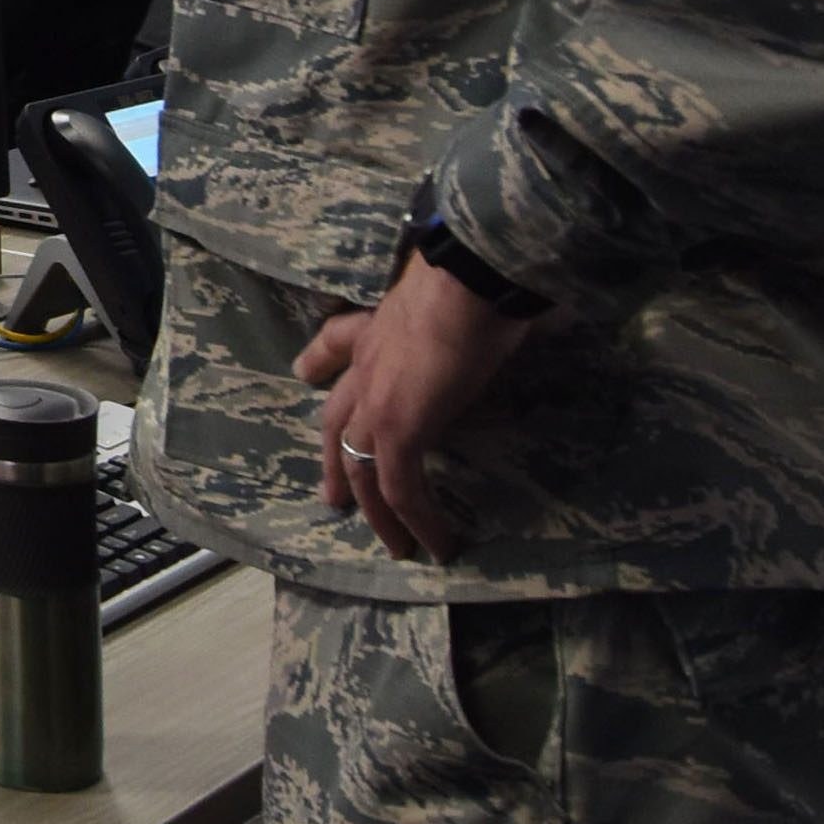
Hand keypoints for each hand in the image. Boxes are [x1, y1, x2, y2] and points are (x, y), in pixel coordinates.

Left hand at [296, 255, 536, 563]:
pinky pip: (401, 488)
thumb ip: (468, 314)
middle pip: (335, 422)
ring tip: (396, 545)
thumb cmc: (476, 278)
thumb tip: (517, 310)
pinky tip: (436, 544)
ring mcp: (375, 401)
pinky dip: (417, 520)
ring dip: (380, 514)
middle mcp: (366, 365)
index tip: (306, 373)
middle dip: (335, 461)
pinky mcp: (397, 430)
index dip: (319, 362)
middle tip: (335, 498)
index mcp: (378, 329)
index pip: (336, 344)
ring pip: (364, 469)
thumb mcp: (461, 299)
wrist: (470, 279)